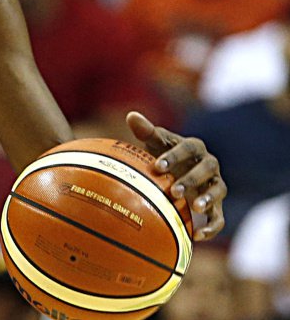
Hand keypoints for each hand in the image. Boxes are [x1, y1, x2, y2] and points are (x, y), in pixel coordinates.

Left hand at [127, 111, 225, 240]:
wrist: (177, 173)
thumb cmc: (165, 155)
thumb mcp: (156, 143)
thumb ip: (147, 131)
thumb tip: (131, 115)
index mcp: (194, 148)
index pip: (187, 148)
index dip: (174, 156)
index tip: (157, 166)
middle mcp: (209, 165)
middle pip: (205, 170)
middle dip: (190, 180)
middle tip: (173, 190)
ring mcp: (215, 186)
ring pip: (218, 191)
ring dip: (208, 199)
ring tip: (194, 208)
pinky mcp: (217, 206)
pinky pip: (219, 218)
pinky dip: (212, 228)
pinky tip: (197, 236)